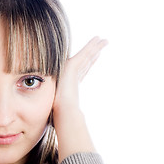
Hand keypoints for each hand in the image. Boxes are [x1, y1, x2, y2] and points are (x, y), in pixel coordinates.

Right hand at [53, 36, 107, 161]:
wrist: (62, 111)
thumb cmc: (62, 114)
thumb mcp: (68, 110)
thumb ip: (70, 113)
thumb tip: (74, 123)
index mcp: (71, 84)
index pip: (81, 72)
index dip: (87, 64)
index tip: (92, 58)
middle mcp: (71, 76)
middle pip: (85, 62)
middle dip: (92, 53)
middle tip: (100, 45)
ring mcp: (71, 70)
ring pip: (86, 56)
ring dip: (94, 48)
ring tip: (102, 40)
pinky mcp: (71, 66)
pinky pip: (84, 54)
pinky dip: (91, 46)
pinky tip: (99, 40)